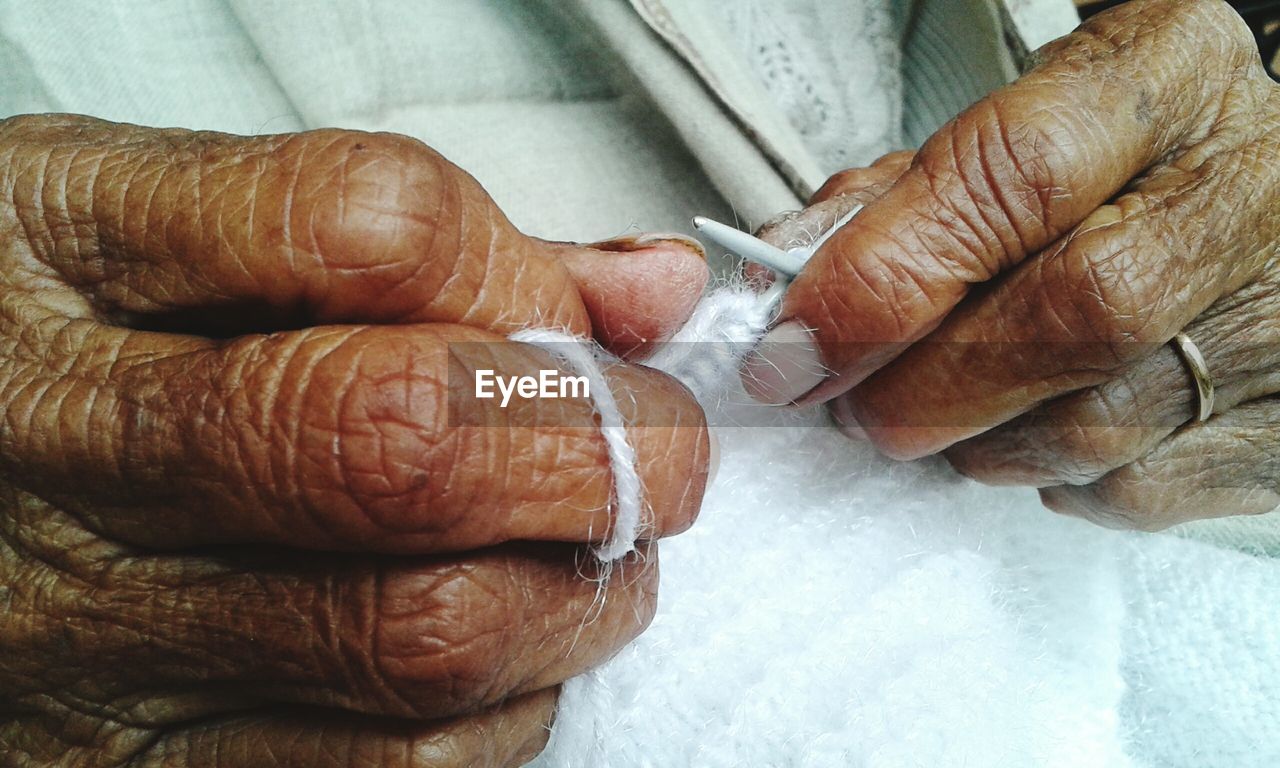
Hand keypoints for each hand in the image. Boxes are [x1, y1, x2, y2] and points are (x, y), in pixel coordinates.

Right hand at [0, 115, 711, 765]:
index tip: (582, 321)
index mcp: (79, 251)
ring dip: (576, 593)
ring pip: (420, 635)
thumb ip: (421, 243)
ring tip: (596, 551)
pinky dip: (501, 715)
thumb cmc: (50, 328)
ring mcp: (87, 623)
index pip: (377, 230)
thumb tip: (647, 289)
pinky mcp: (117, 760)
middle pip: (408, 447)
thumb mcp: (174, 224)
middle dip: (601, 450)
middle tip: (659, 448)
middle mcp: (70, 440)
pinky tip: (502, 653)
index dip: (530, 279)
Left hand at [743, 0, 1279, 529]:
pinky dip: (1047, 474)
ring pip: (1094, 426)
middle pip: (1070, 315)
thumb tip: (781, 284)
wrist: (1262, 212)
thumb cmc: (1119, 173)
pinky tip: (1036, 421)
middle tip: (850, 403)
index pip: (1015, 175)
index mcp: (1164, 82)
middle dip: (920, 383)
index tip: (794, 344)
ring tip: (944, 402)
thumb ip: (897, 201)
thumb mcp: (1014, 136)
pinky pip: (1129, 489)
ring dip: (974, 439)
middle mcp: (1247, 191)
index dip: (885, 274)